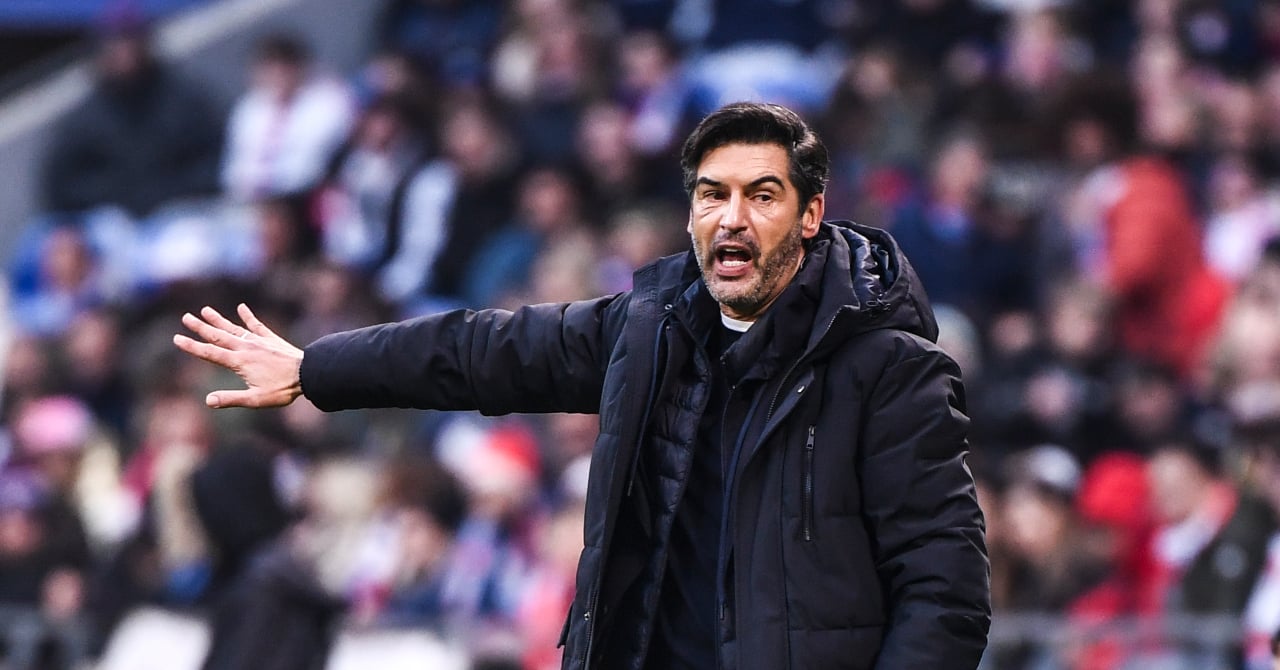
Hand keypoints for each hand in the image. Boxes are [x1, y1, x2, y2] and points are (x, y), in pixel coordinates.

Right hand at [174, 303, 303, 408]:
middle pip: (218, 336)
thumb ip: (231, 399)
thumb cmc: (283, 389)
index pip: (210, 353)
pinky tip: (241, 307)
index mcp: (239, 362)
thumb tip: (208, 400)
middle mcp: (246, 348)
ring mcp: (259, 341)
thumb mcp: (255, 399)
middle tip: (185, 317)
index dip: (192, 346)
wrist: (308, 373)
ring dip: (219, 319)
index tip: (177, 338)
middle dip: (201, 328)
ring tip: (205, 310)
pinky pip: (257, 325)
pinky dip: (248, 316)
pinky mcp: (271, 339)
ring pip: (234, 328)